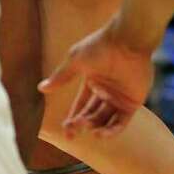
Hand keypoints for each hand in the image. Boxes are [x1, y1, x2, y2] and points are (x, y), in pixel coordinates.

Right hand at [39, 18, 154, 136]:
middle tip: (74, 129)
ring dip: (96, 128)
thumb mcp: (76, 60)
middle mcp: (106, 91)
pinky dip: (112, 130)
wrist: (127, 40)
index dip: (73, 118)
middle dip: (82, 123)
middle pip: (92, 114)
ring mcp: (120, 97)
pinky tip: (101, 134)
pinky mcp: (132, 102)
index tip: (66, 132)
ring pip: (106, 120)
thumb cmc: (101, 46)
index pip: (81, 104)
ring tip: (89, 131)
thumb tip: (41, 88)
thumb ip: (62, 76)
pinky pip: (122, 121)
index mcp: (93, 81)